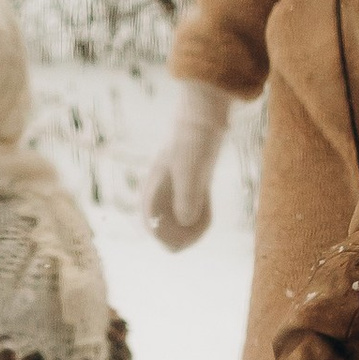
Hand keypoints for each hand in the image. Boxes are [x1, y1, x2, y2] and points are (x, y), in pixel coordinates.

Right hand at [142, 83, 231, 250]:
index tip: (182, 241)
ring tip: (204, 222)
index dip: (165, 238)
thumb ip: (187, 196)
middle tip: (197, 234)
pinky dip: (198, 217)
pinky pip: (189, 210)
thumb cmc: (194, 143)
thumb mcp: (191, 170)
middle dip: (180, 235)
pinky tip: (207, 213)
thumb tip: (185, 223)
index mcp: (153, 189)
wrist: (204, 118)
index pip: (151, 224)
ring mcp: (174, 188)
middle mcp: (160, 191)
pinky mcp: (187, 184)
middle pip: (163, 226)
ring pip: (178, 220)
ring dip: (191, 228)